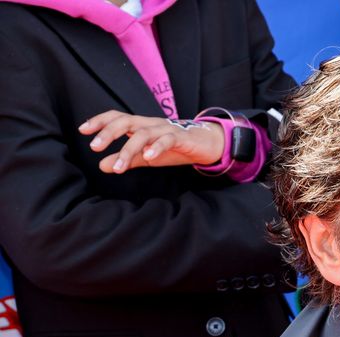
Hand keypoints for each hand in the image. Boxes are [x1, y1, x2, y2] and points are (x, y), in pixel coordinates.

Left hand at [80, 110, 224, 172]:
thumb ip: (127, 160)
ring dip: (128, 150)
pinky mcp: (181, 137)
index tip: (83, 131)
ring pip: (143, 134)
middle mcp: (150, 123)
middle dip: (108, 133)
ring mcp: (166, 129)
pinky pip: (167, 139)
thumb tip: (101, 165)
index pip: (117, 118)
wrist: (207, 144)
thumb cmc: (176, 148)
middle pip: (125, 121)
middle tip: (94, 147)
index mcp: (141, 126)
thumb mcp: (147, 156)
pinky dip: (156, 147)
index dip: (99, 122)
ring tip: (118, 167)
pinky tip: (148, 157)